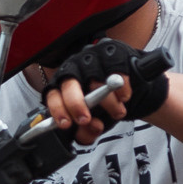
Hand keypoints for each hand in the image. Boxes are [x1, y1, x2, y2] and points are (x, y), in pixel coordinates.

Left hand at [44, 38, 170, 144]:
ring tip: (117, 113)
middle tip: (86, 120)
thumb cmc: (105, 104)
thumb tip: (89, 130)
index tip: (66, 124)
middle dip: (76, 105)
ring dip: (108, 103)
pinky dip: (122, 90)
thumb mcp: (93, 122)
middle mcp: (74, 68)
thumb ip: (87, 131)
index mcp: (63, 85)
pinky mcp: (112, 52)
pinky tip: (124, 98)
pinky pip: (118, 72)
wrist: (130, 86)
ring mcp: (93, 58)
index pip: (53, 95)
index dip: (58, 110)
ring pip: (96, 81)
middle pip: (69, 84)